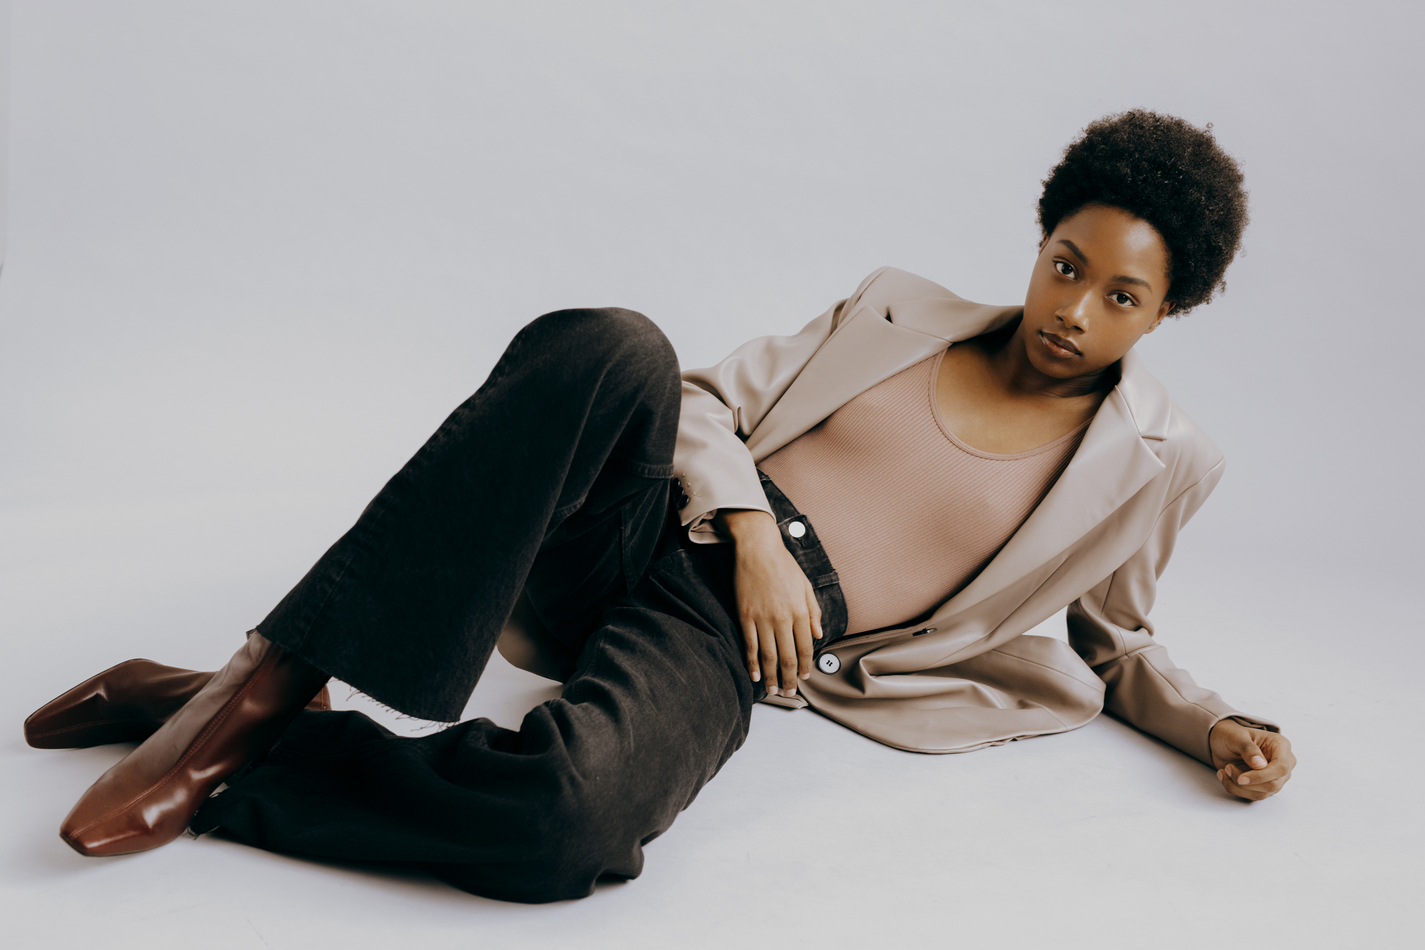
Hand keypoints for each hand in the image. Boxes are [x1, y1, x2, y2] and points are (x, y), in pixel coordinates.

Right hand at [720, 509, 821, 696]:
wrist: (758, 549)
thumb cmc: (784, 565)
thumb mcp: (806, 585)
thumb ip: (814, 611)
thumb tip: (818, 634)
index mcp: (800, 612)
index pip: (805, 648)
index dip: (805, 666)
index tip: (804, 677)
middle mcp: (783, 619)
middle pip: (788, 657)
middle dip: (789, 679)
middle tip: (789, 693)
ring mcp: (763, 619)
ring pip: (769, 656)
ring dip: (772, 676)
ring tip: (773, 690)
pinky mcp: (745, 616)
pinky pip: (750, 644)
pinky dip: (752, 663)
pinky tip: (755, 674)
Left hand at [1209, 719, 1294, 801]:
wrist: (1222, 742)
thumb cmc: (1231, 735)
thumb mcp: (1236, 736)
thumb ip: (1248, 748)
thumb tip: (1261, 765)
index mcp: (1281, 745)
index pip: (1281, 767)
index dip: (1262, 776)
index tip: (1241, 779)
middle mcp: (1283, 763)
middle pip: (1273, 784)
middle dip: (1247, 782)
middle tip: (1227, 768)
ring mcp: (1275, 777)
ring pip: (1262, 793)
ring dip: (1238, 786)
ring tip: (1224, 769)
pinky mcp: (1264, 786)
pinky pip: (1252, 796)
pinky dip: (1235, 789)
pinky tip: (1224, 776)